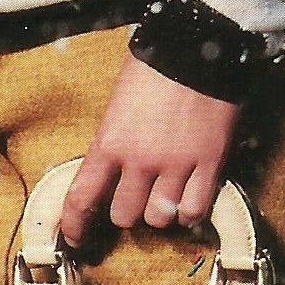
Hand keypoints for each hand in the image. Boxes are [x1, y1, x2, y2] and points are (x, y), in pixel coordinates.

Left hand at [56, 55, 238, 249]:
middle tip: (133, 199)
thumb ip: (113, 139)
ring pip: (160, 218)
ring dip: (159, 214)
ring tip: (162, 198)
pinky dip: (189, 213)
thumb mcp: (117, 103)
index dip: (75, 224)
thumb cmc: (153, 67)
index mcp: (109, 141)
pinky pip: (195, 209)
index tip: (76, 237)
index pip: (82, 197)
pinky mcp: (209, 163)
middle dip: (126, 212)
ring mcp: (176, 164)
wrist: (195, 47)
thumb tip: (110, 166)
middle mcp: (140, 160)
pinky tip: (186, 203)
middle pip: (125, 215)